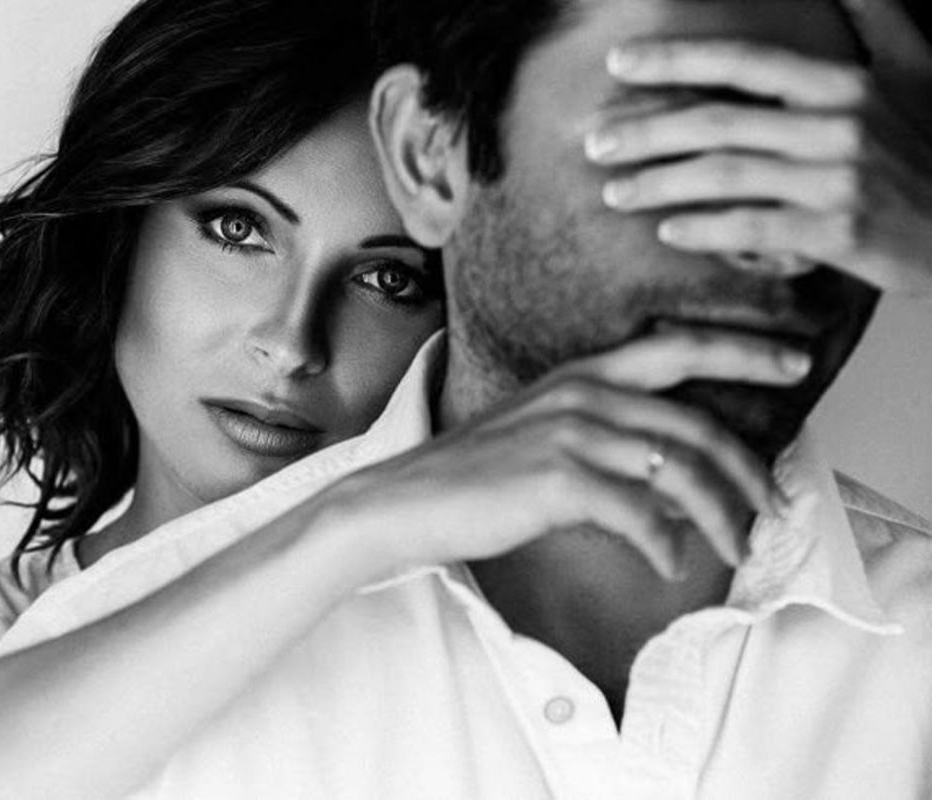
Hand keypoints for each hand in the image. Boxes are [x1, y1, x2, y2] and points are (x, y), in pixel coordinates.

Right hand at [334, 328, 810, 580]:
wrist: (404, 500)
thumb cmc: (473, 476)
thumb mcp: (543, 436)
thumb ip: (606, 443)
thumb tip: (672, 484)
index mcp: (581, 375)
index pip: (676, 348)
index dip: (742, 350)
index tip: (794, 359)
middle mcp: (581, 394)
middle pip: (694, 425)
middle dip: (747, 471)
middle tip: (772, 509)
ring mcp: (569, 433)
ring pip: (677, 473)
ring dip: (718, 518)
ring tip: (733, 549)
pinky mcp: (556, 479)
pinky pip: (639, 514)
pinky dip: (663, 544)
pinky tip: (665, 563)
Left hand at [585, 33, 931, 295]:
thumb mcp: (916, 70)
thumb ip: (877, 18)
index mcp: (847, 84)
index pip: (745, 60)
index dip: (677, 58)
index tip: (618, 63)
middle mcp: (841, 125)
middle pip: (720, 121)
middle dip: (647, 131)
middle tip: (595, 143)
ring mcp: (840, 181)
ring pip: (727, 176)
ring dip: (660, 184)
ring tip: (614, 193)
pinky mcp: (841, 233)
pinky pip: (753, 229)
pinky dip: (705, 230)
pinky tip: (668, 232)